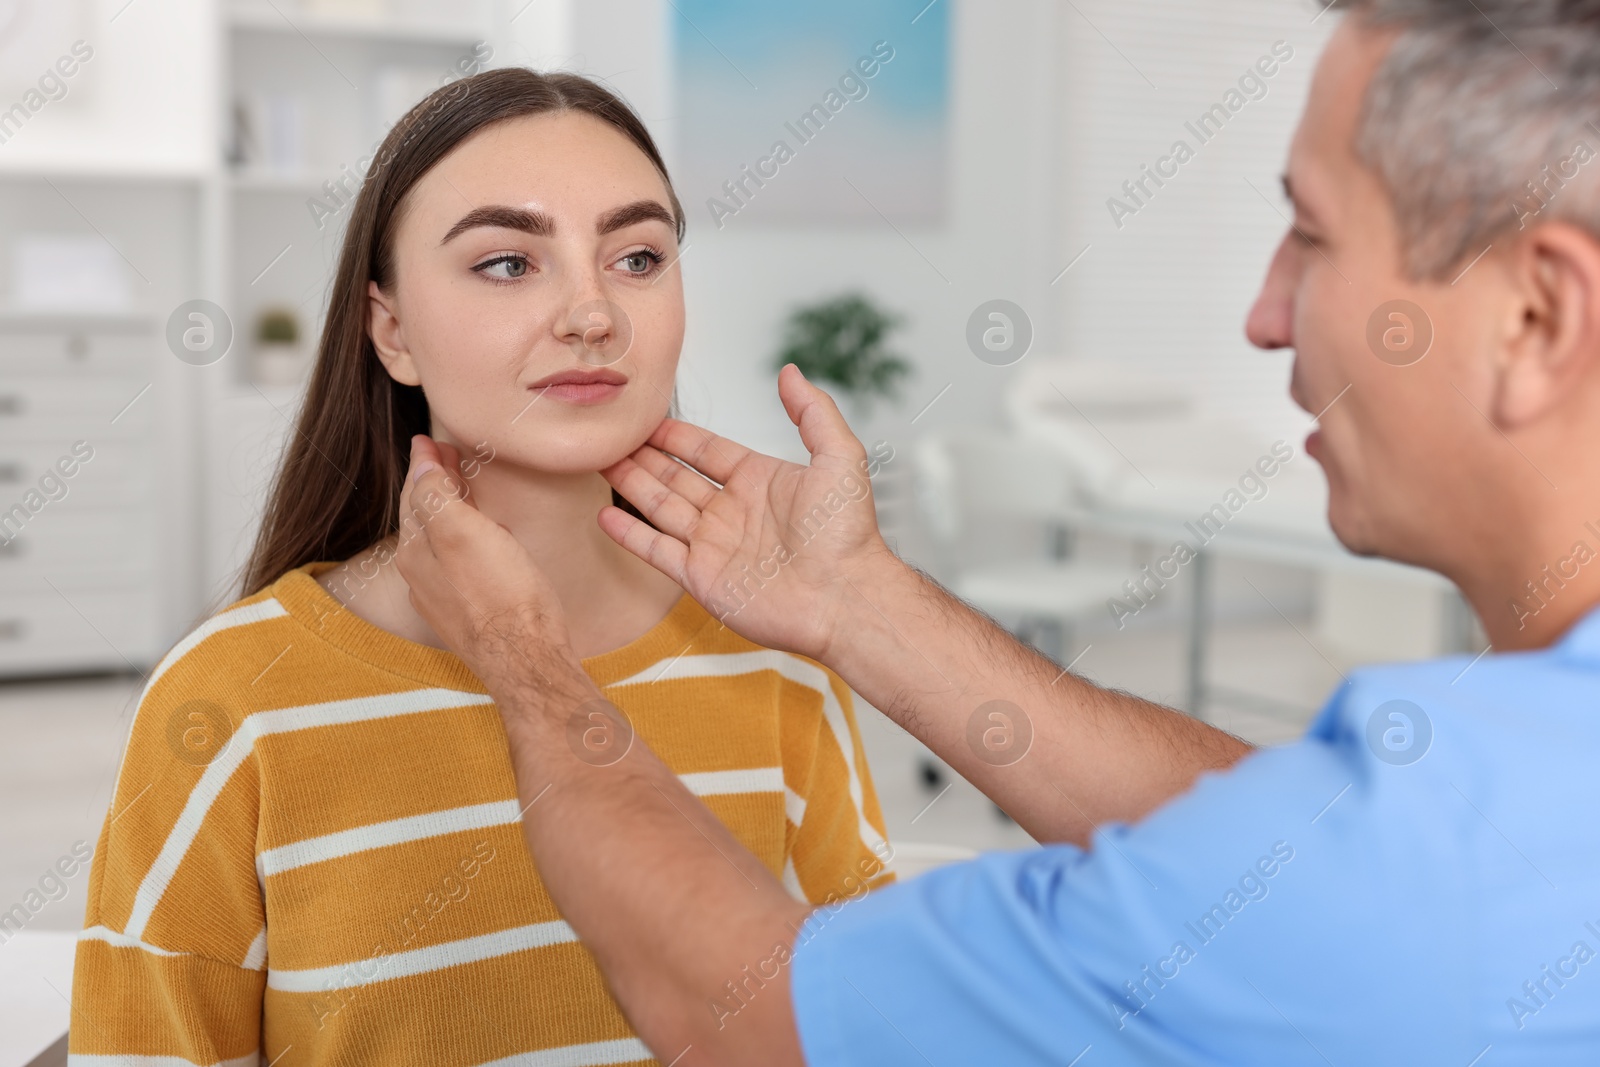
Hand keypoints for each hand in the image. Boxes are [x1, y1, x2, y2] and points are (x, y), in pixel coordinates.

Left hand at [395, 435, 592, 706]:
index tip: (428, 439)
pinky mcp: (471, 614)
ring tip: (465, 490)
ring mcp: (445, 598)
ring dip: (449, 511)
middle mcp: (422, 576)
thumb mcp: (465, 532)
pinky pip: (459, 567)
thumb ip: (437, 495)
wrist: (527, 660)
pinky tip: (487, 541)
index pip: (414, 494)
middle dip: (433, 484)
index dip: (423, 463)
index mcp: (416, 552)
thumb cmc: (503, 597)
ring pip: (441, 542)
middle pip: (424, 518)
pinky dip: (466, 541)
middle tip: (446, 456)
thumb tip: (420, 464)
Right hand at [599, 364, 894, 662]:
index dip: (677, 435)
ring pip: (661, 508)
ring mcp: (715, 547)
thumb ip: (813, 412)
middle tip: (611, 437)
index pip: (708, 451)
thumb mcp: (839, 457)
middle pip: (676, 477)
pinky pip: (657, 552)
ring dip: (631, 486)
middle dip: (644, 457)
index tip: (646, 418)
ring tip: (600, 463)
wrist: (844, 599)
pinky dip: (630, 535)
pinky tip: (605, 516)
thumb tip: (790, 371)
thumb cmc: (847, 535)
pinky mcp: (702, 579)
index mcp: (760, 482)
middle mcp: (733, 512)